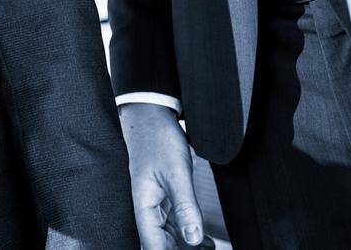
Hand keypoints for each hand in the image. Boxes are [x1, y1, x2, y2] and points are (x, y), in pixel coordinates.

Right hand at [121, 102, 204, 247]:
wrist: (150, 114)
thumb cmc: (157, 138)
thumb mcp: (176, 172)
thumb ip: (185, 207)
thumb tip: (193, 239)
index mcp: (142, 205)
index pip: (154, 246)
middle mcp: (145, 208)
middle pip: (160, 244)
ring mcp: (152, 203)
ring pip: (167, 237)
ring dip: (185, 246)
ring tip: (208, 249)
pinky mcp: (161, 197)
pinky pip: (172, 224)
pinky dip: (186, 234)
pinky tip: (203, 240)